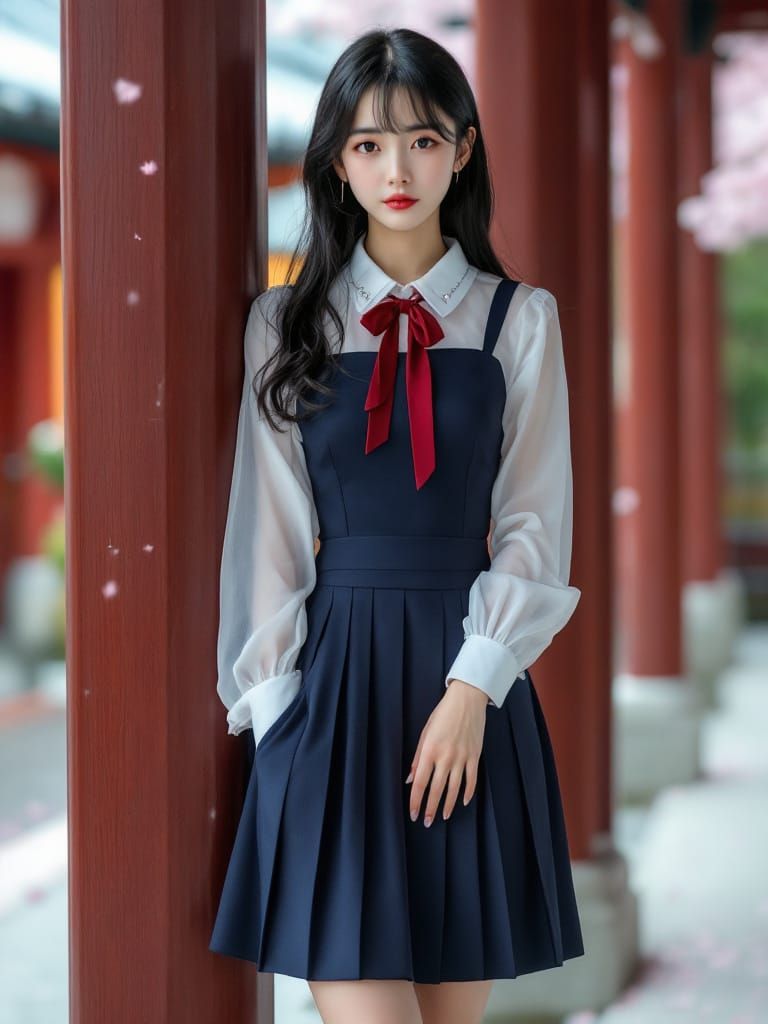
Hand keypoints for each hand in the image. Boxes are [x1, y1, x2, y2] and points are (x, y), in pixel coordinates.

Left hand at [405, 677, 488, 825]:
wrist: (467, 700)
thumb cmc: (443, 714)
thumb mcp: (425, 732)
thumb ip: (418, 757)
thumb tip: (411, 779)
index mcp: (430, 750)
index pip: (420, 782)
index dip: (416, 800)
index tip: (414, 813)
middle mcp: (445, 756)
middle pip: (436, 789)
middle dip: (430, 808)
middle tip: (427, 821)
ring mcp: (462, 757)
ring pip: (454, 789)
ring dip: (448, 805)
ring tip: (443, 816)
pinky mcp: (475, 756)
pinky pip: (471, 780)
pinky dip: (468, 793)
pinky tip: (463, 801)